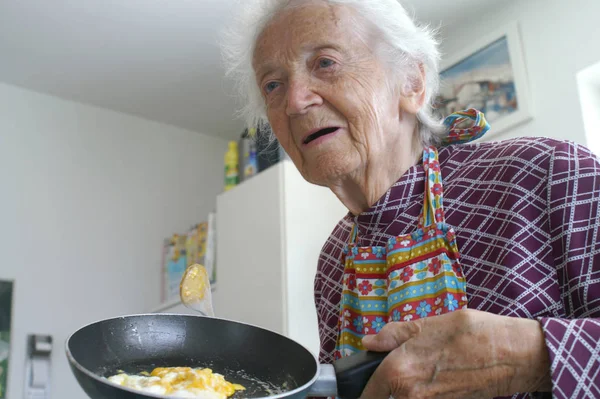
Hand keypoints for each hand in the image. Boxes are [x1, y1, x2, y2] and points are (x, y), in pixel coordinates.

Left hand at [360, 309, 550, 398]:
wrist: (513, 355)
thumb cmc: (472, 334)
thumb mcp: (427, 324)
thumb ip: (394, 335)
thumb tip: (369, 342)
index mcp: (399, 371)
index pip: (367, 393)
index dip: (362, 390)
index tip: (361, 386)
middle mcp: (410, 394)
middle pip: (386, 397)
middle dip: (387, 386)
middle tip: (402, 368)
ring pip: (406, 398)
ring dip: (407, 389)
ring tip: (428, 366)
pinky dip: (424, 391)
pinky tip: (441, 375)